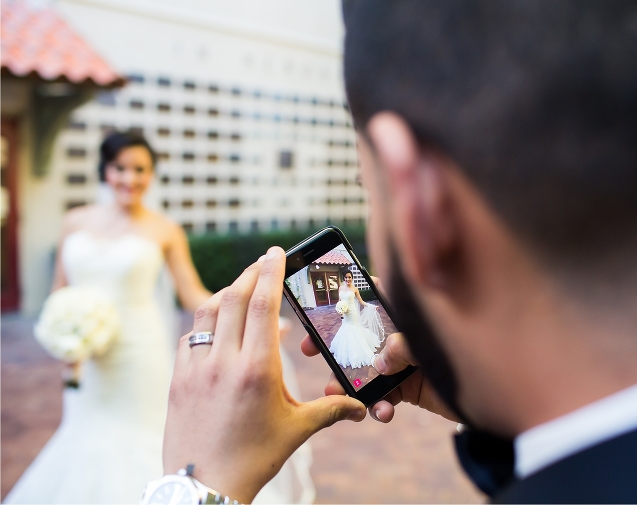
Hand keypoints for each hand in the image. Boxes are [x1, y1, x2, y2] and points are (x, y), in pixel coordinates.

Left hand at [163, 247, 365, 502]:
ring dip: (226, 294)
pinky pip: (190, 337)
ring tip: (242, 290)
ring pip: (207, 313)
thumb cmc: (255, 458)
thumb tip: (361, 408)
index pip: (262, 304)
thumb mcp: (297, 430)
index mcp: (257, 369)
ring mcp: (196, 369)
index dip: (269, 271)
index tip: (275, 251)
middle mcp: (223, 362)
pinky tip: (218, 328)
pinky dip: (206, 323)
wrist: (205, 487)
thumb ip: (330, 409)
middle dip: (249, 273)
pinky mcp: (179, 379)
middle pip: (233, 298)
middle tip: (263, 261)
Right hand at [300, 276, 458, 423]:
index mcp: (407, 312)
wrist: (497, 396)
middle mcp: (401, 333)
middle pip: (359, 335)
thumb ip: (406, 346)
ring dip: (349, 384)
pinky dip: (378, 406)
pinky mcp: (407, 387)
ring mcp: (402, 361)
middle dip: (334, 346)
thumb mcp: (435, 344)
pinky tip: (383, 412)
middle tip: (312, 351)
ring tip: (339, 396)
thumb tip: (381, 361)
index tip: (321, 307)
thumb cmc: (473, 354)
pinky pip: (382, 396)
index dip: (345, 298)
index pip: (373, 294)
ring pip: (365, 369)